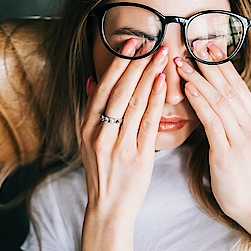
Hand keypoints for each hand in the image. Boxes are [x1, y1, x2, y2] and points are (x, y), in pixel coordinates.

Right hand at [80, 39, 167, 220]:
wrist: (108, 207)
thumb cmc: (103, 171)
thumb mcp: (89, 140)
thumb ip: (91, 110)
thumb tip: (92, 80)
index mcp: (87, 127)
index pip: (103, 87)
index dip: (118, 63)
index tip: (132, 43)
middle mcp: (100, 134)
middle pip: (119, 91)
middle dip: (136, 63)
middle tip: (152, 42)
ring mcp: (118, 145)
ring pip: (134, 103)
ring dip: (149, 75)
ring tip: (162, 55)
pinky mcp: (137, 157)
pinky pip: (147, 123)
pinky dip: (154, 100)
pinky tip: (162, 83)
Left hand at [174, 42, 250, 220]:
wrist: (250, 202)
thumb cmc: (239, 170)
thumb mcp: (241, 139)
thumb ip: (232, 117)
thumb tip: (214, 95)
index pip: (238, 85)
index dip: (223, 64)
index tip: (208, 45)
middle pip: (230, 87)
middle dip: (210, 64)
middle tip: (193, 44)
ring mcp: (243, 139)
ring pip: (220, 101)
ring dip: (199, 79)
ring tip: (182, 63)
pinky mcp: (228, 153)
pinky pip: (212, 121)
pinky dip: (200, 102)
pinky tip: (188, 89)